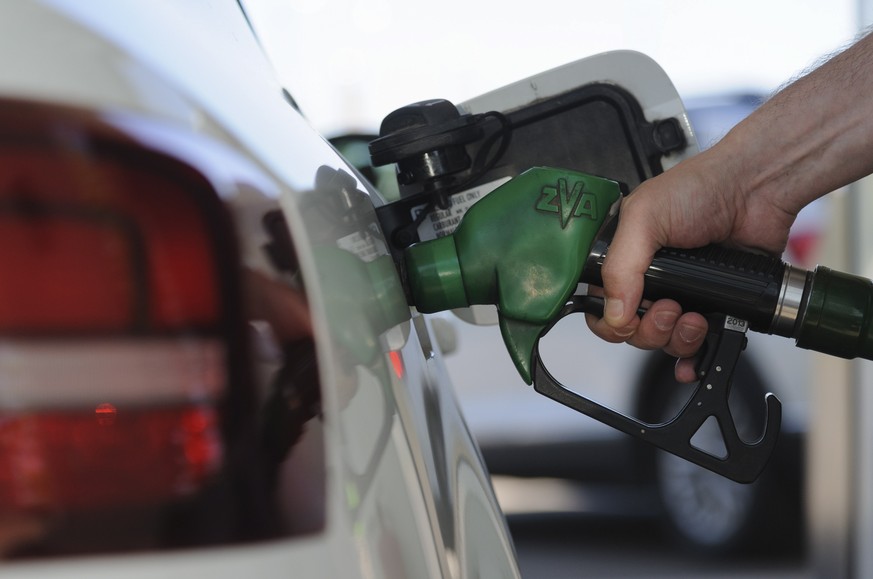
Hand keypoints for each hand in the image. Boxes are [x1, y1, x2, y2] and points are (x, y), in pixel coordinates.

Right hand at [586, 145, 795, 380]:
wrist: (757, 190)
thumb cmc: (700, 188)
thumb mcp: (644, 217)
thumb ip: (620, 267)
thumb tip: (615, 315)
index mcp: (622, 257)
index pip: (600, 305)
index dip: (610, 321)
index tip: (630, 316)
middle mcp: (648, 278)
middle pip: (631, 330)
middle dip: (651, 329)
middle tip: (670, 308)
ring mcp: (681, 293)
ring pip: (664, 341)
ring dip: (677, 338)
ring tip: (695, 316)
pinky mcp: (712, 304)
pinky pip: (697, 345)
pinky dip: (695, 357)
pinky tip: (699, 352)